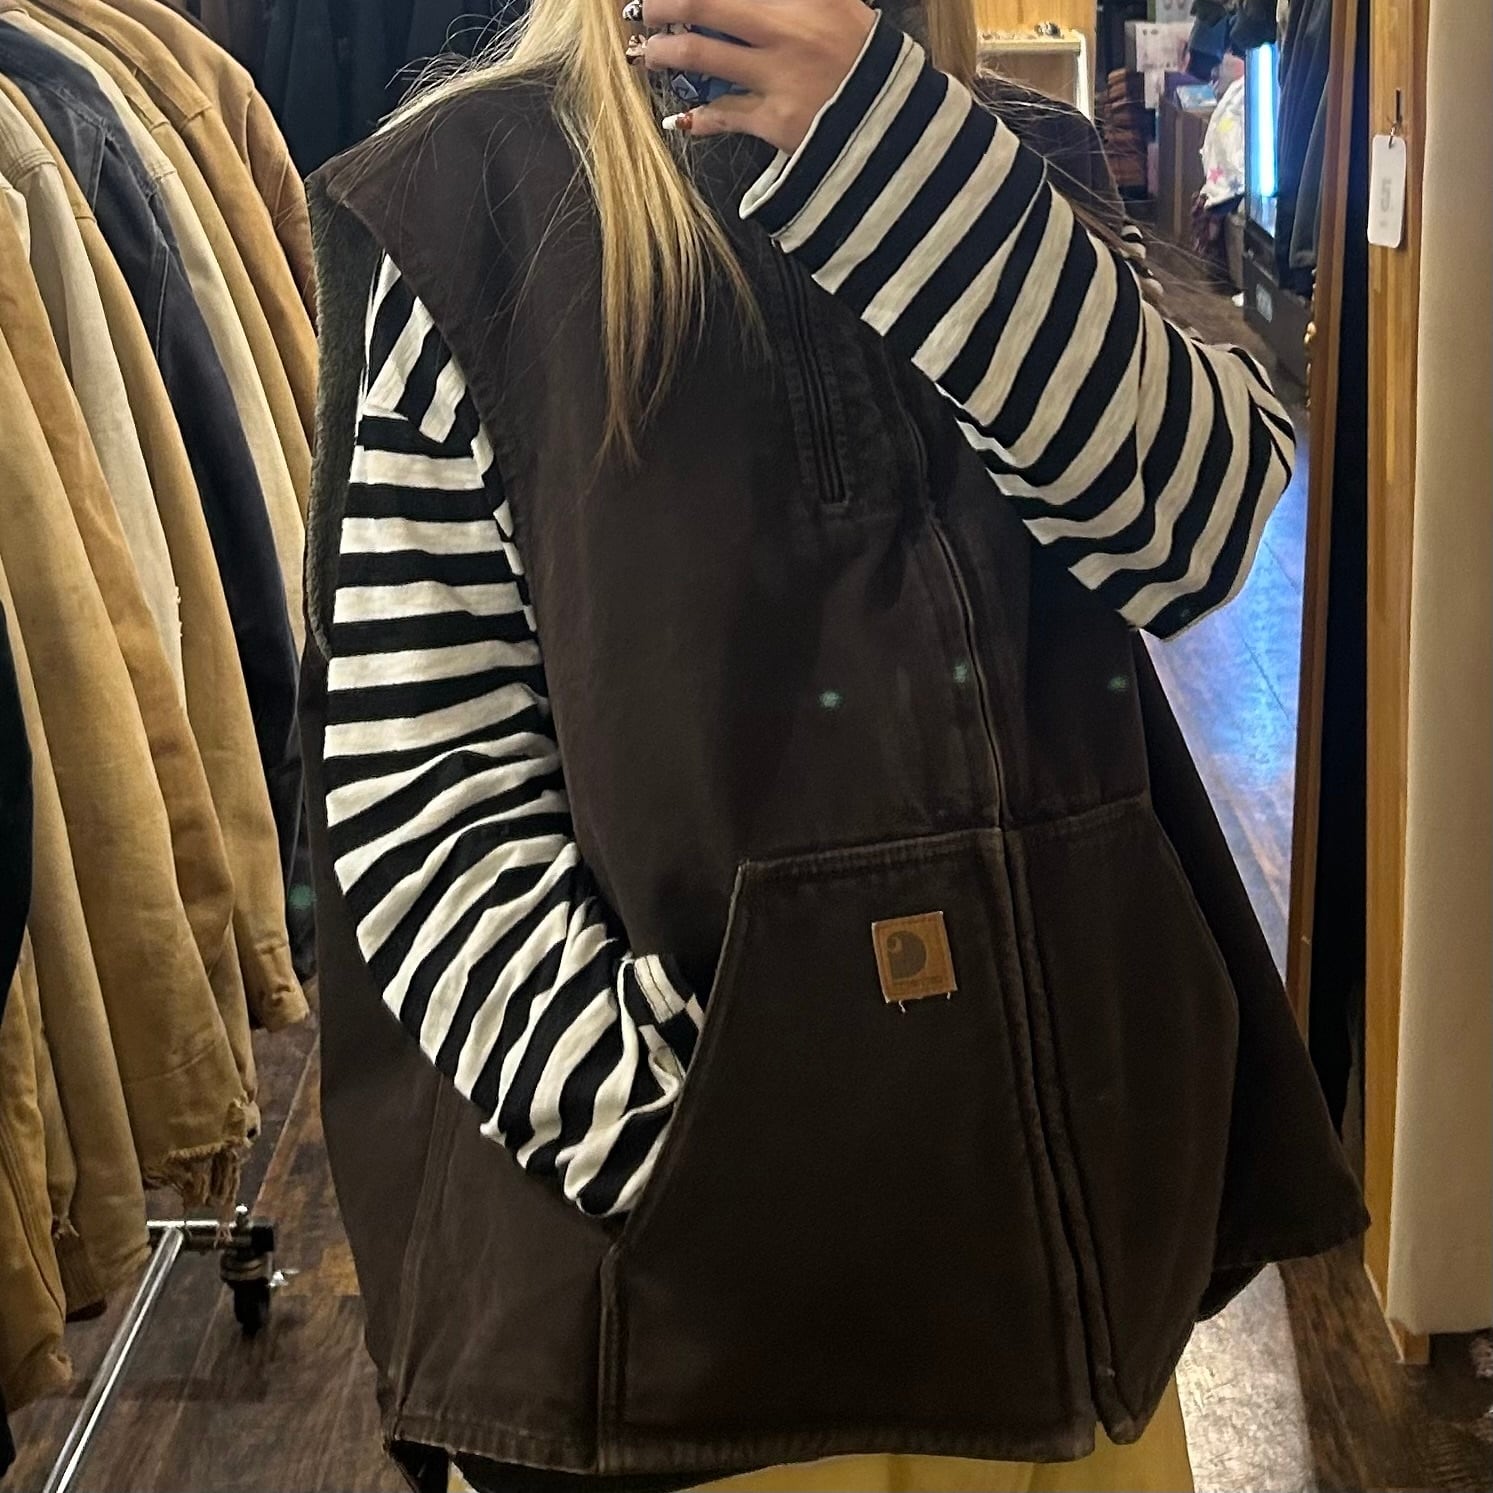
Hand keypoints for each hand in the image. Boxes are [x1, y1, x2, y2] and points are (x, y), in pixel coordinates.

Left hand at [638, 0, 876, 150]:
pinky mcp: (774, 120)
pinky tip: (680, 117)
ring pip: (700, 56)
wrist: (891, 122)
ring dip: (663, 53)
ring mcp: (778, 75)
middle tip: (645, 8)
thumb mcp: (838, 5)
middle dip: (663, 3)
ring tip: (649, 53)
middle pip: (704, 3)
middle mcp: (787, 28)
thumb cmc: (862, 58)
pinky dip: (696, 118)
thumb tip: (750, 1)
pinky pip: (721, 114)